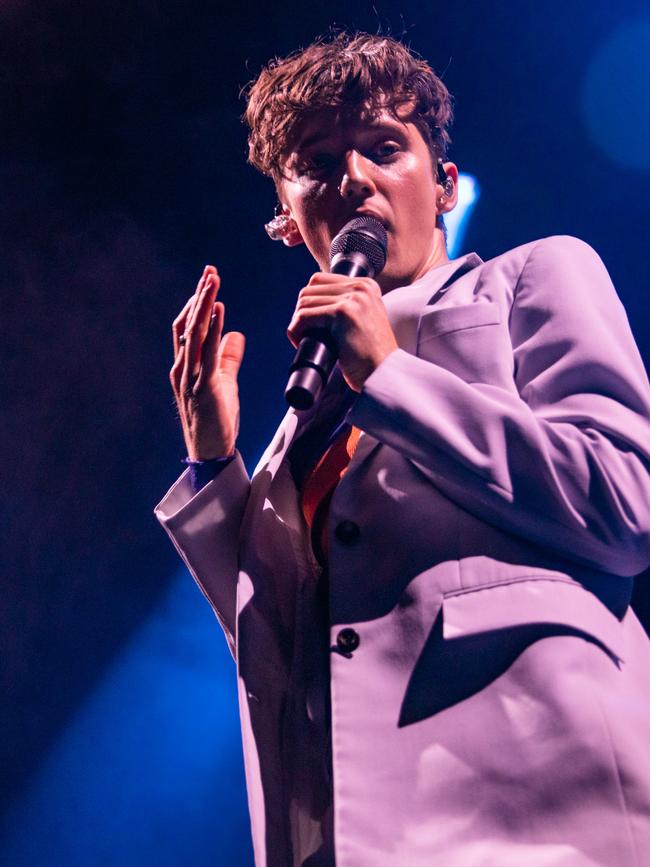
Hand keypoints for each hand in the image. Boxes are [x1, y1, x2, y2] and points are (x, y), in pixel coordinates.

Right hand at [170, 265, 245, 459]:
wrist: (211, 453)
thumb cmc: (216, 420)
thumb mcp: (224, 382)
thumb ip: (228, 357)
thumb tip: (236, 333)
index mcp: (184, 365)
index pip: (187, 326)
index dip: (197, 302)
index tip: (208, 280)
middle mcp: (182, 367)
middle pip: (187, 323)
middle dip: (198, 296)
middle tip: (210, 272)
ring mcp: (189, 377)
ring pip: (194, 333)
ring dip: (204, 305)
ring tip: (213, 282)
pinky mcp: (203, 388)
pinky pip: (207, 353)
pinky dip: (213, 329)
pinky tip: (220, 311)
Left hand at [287, 272, 398, 391]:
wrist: (384, 373)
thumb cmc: (370, 357)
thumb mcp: (362, 322)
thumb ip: (346, 307)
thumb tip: (308, 304)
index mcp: (366, 286)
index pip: (320, 280)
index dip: (309, 302)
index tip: (310, 325)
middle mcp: (362, 287)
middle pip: (310, 288)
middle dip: (301, 312)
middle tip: (304, 334)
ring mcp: (354, 298)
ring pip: (305, 301)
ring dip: (297, 322)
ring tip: (303, 339)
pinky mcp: (343, 312)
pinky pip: (305, 315)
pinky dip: (296, 329)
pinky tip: (300, 342)